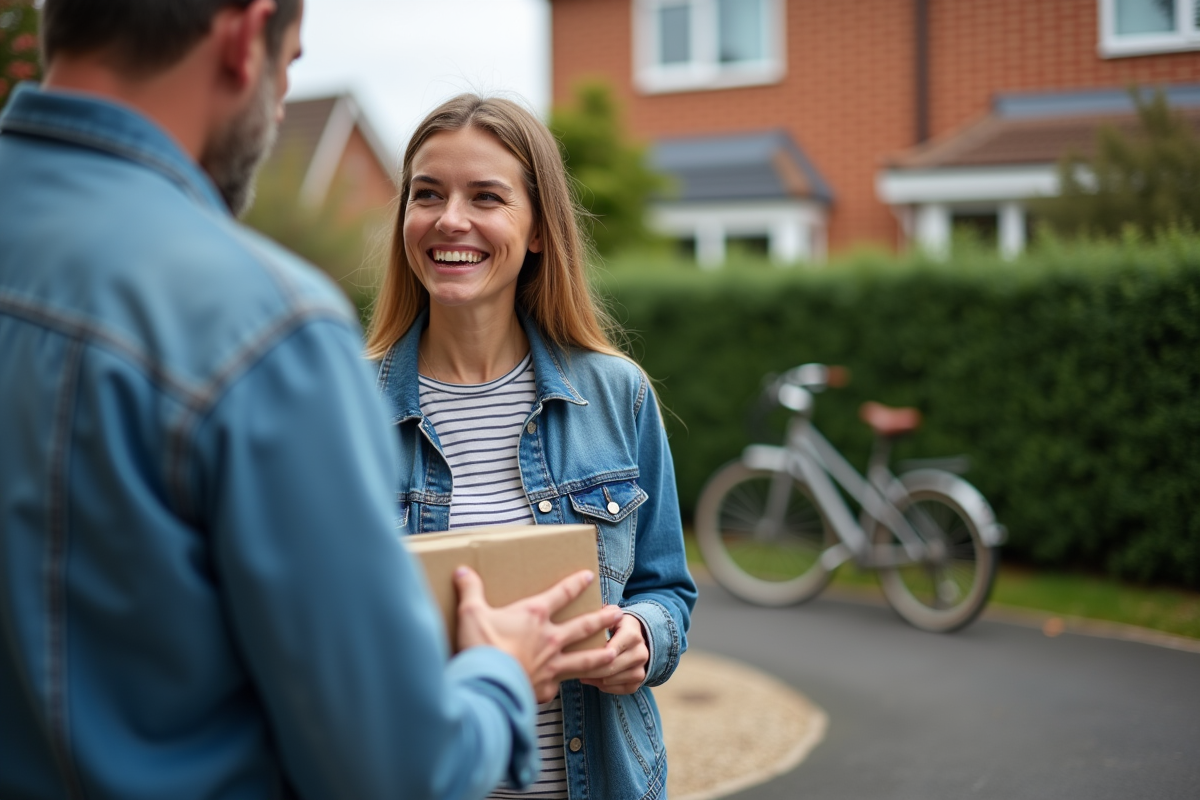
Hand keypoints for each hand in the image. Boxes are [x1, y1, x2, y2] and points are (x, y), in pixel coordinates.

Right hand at [453, 567, 622, 702]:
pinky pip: (560, 684)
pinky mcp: (546, 688)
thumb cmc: (480, 646)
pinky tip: (570, 686)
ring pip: (584, 659)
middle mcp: (550, 639)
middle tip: (619, 613)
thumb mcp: (471, 612)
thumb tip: (461, 570)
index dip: (575, 584)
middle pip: (583, 626)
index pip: (561, 594)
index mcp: (534, 616)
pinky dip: (565, 684)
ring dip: (600, 654)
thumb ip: (470, 590)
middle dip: (601, 618)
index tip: (589, 576)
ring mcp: (552, 665)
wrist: (488, 686)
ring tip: (614, 652)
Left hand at [577, 613, 648, 694]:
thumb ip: (600, 613)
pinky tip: (591, 679)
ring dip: (594, 678)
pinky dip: (603, 687)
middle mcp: (641, 652)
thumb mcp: (612, 614)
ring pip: (612, 680)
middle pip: (610, 667)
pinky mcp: (638, 682)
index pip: (612, 649)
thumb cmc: (619, 625)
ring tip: (579, 673)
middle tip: (572, 667)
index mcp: (632, 634)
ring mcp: (641, 668)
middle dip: (589, 668)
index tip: (577, 654)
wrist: (639, 637)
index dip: (594, 654)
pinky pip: (618, 689)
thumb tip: (586, 614)